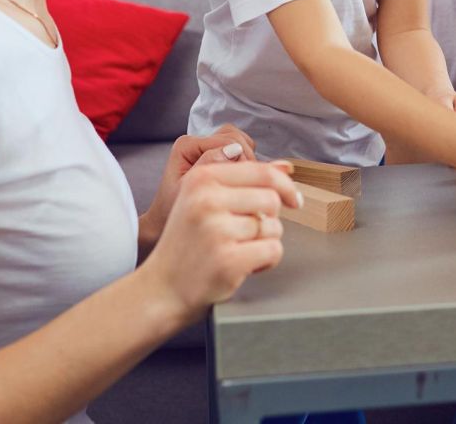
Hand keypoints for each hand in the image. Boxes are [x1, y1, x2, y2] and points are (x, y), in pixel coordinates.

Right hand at [138, 160, 300, 325]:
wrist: (161, 288)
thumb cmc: (187, 244)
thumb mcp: (203, 199)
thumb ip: (243, 181)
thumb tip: (286, 167)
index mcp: (201, 178)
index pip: (262, 171)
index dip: (286, 185)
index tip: (294, 200)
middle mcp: (207, 200)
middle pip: (272, 200)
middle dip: (268, 219)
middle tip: (243, 235)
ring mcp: (217, 230)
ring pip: (274, 227)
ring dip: (264, 243)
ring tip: (236, 250)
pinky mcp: (229, 259)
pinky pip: (272, 251)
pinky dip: (265, 262)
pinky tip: (243, 266)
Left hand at [140, 126, 256, 246]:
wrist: (165, 223)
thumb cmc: (173, 211)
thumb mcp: (191, 192)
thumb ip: (209, 167)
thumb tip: (234, 150)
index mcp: (187, 145)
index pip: (228, 141)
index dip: (242, 161)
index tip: (243, 185)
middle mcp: (196, 142)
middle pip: (236, 137)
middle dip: (246, 159)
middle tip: (244, 185)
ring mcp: (206, 147)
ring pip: (240, 141)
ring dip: (247, 160)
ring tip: (242, 184)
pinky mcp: (214, 155)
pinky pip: (239, 150)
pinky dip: (245, 163)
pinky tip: (241, 183)